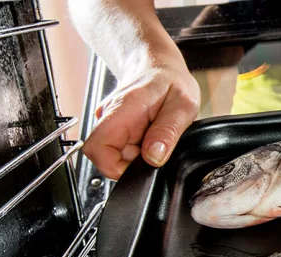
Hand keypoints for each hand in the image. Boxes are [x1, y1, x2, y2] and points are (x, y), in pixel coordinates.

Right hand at [84, 57, 199, 179]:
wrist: (160, 66)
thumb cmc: (172, 80)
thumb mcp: (182, 105)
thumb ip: (168, 131)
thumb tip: (154, 157)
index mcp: (122, 110)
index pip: (97, 150)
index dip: (115, 168)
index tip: (141, 168)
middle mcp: (110, 117)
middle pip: (106, 157)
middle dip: (133, 163)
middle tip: (157, 147)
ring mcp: (110, 123)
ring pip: (117, 155)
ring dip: (138, 156)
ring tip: (156, 136)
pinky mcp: (115, 128)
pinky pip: (123, 150)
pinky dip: (139, 150)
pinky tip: (150, 134)